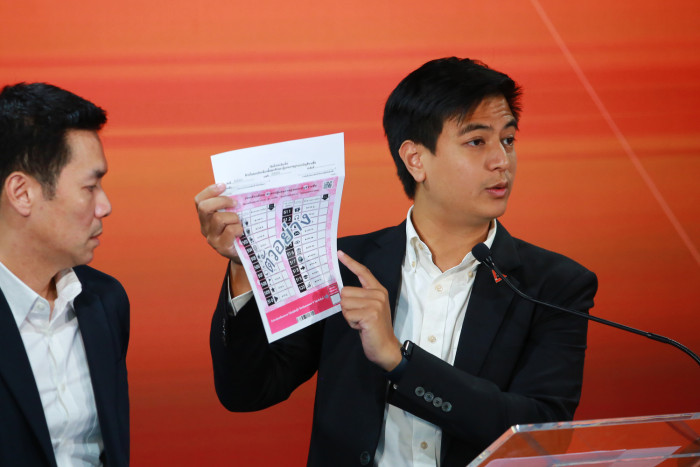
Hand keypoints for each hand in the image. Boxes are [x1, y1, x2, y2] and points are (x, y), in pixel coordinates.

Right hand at [195, 184, 250, 294]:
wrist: (245, 254)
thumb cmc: (239, 231)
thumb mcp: (233, 215)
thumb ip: (231, 204)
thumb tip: (241, 188)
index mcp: (206, 217)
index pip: (199, 201)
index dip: (209, 191)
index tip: (223, 185)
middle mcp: (205, 227)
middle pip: (204, 207)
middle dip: (221, 201)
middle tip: (235, 202)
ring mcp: (212, 238)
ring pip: (218, 219)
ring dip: (233, 217)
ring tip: (239, 222)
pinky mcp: (221, 246)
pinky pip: (229, 231)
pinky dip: (238, 228)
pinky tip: (241, 232)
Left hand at [338, 250, 401, 370]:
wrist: (386, 347)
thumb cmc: (374, 328)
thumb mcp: (370, 308)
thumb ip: (360, 297)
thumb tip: (341, 291)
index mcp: (378, 290)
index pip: (363, 272)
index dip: (350, 262)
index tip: (339, 253)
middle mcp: (378, 294)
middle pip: (345, 291)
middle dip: (347, 307)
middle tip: (359, 317)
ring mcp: (375, 304)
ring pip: (344, 303)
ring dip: (348, 315)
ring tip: (361, 322)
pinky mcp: (370, 314)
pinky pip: (347, 314)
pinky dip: (351, 323)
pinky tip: (361, 327)